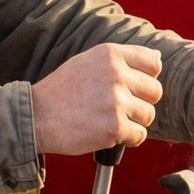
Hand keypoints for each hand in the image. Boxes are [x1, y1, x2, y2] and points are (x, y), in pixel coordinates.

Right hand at [31, 43, 163, 154]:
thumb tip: (158, 59)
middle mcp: (116, 74)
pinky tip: (107, 133)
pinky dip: (126, 138)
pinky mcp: (115, 127)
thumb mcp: (87, 61)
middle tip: (117, 108)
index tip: (131, 87)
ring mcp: (117, 101)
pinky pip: (139, 135)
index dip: (146, 78)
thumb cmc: (61, 91)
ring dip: (133, 122)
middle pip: (155, 91)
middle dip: (140, 102)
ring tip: (108, 120)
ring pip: (148, 115)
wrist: (35, 116)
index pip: (153, 63)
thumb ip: (121, 60)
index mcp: (110, 54)